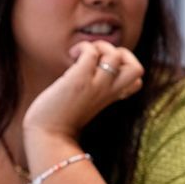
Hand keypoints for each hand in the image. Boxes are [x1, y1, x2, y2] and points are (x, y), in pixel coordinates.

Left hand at [23, 41, 143, 138]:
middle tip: (97, 58)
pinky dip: (84, 47)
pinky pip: (91, 53)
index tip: (103, 71)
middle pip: (137, 68)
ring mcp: (94, 85)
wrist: (47, 137)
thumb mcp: (80, 106)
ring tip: (81, 55)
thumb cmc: (56, 124)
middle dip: (122, 54)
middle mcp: (106, 91)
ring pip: (117, 55)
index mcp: (108, 99)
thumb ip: (87, 92)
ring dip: (100, 46)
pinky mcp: (79, 80)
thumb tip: (74, 74)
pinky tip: (72, 55)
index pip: (136, 82)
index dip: (125, 70)